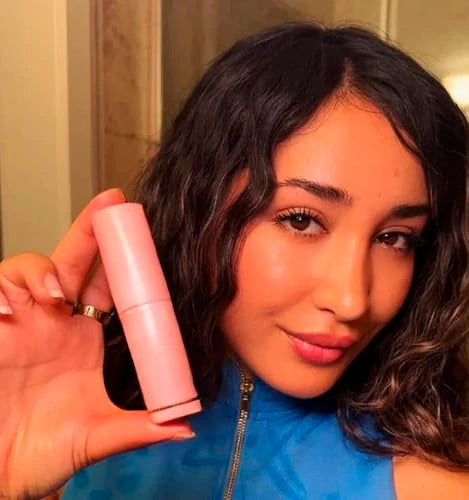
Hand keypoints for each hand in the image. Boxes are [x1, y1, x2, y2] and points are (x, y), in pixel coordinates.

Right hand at [0, 189, 193, 499]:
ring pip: (29, 270)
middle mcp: (55, 322)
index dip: (122, 259)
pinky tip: (11, 309)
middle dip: (91, 231)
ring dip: (42, 269)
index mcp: (86, 337)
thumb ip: (140, 429)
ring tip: (56, 294)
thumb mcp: (99, 435)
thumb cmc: (47, 450)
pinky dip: (1, 292)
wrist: (3, 472)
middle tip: (112, 203)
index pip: (108, 286)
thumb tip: (186, 427)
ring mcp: (21, 323)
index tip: (143, 233)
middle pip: (74, 262)